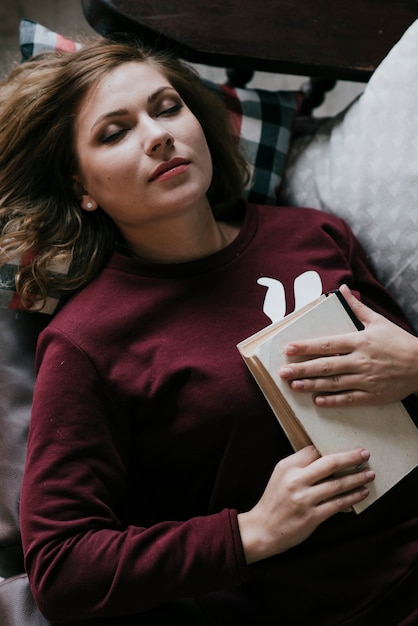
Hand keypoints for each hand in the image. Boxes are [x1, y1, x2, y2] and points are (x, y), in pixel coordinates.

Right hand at [238, 445, 373, 563]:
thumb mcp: (280, 475)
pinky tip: (362, 493)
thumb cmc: (275, 500)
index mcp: (288, 467)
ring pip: (337, 485)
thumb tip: (326, 457)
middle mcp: (296, 481)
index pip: (314, 451)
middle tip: (365, 454)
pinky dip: (352, 497)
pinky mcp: (312, 517)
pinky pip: (337, 504)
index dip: (332, 449)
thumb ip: (300, 465)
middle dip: (350, 458)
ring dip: (356, 478)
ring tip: (369, 474)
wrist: (263, 529)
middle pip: (329, 464)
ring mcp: (305, 499)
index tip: (348, 448)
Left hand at [279, 284, 417, 406]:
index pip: (328, 344)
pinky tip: (318, 401)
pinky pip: (349, 399)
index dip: (306, 347)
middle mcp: (360, 361)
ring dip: (312, 385)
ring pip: (334, 383)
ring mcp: (366, 379)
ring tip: (294, 386)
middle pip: (326, 365)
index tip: (289, 349)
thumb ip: (357, 307)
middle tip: (283, 373)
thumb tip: (343, 288)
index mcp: (360, 341)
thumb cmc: (399, 342)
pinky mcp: (373, 395)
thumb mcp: (378, 321)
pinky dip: (333, 401)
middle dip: (302, 369)